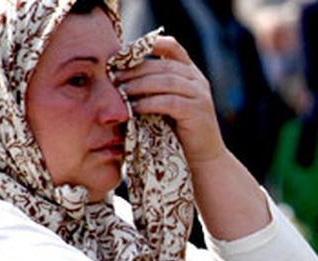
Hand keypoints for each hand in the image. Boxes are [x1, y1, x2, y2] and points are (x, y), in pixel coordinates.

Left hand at [113, 36, 224, 165]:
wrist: (203, 159)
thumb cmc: (179, 133)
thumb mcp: (167, 105)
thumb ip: (154, 88)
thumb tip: (120, 75)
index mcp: (191, 74)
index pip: (173, 48)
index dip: (151, 44)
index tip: (126, 51)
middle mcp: (198, 81)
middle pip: (163, 65)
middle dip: (136, 69)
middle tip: (113, 75)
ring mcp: (200, 95)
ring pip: (166, 80)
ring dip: (139, 84)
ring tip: (120, 91)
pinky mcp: (197, 112)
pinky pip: (169, 102)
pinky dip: (148, 103)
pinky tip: (133, 108)